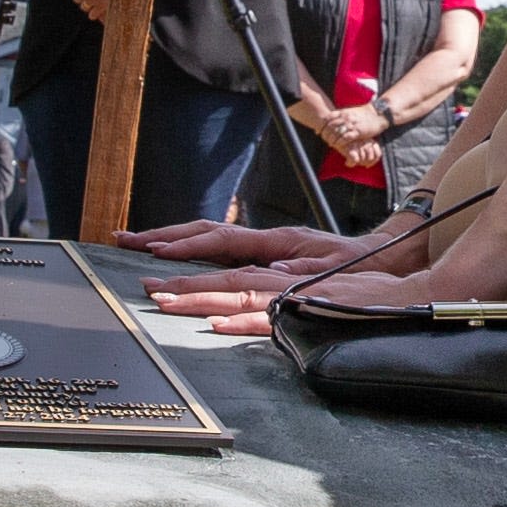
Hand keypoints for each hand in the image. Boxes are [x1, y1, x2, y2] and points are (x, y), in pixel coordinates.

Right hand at [121, 218, 346, 264]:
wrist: (381, 257)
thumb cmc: (358, 266)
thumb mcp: (337, 271)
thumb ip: (305, 271)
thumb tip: (275, 272)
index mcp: (276, 243)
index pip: (223, 242)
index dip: (190, 247)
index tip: (159, 253)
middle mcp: (264, 242)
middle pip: (205, 235)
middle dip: (164, 237)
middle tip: (126, 240)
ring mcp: (262, 248)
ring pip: (208, 240)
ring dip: (171, 241)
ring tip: (135, 243)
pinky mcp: (264, 257)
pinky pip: (220, 253)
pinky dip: (191, 252)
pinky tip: (169, 256)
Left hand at [319, 104, 384, 158]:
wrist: (378, 114)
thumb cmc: (364, 114)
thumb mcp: (351, 111)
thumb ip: (342, 115)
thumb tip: (332, 119)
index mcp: (344, 112)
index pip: (329, 118)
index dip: (322, 126)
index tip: (318, 132)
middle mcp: (346, 117)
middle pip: (330, 126)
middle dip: (325, 134)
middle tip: (323, 139)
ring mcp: (352, 124)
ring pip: (336, 133)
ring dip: (331, 139)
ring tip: (330, 143)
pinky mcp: (358, 132)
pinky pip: (345, 138)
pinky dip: (339, 142)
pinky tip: (337, 145)